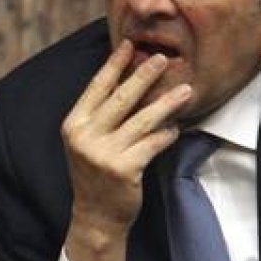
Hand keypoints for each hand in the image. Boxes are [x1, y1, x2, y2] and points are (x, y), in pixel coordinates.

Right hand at [61, 41, 191, 260]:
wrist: (96, 217)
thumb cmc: (97, 175)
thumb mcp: (89, 142)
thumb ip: (103, 115)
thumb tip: (131, 78)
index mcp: (73, 124)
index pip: (96, 86)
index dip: (114, 64)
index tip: (130, 44)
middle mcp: (84, 136)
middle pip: (121, 97)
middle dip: (144, 75)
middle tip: (163, 58)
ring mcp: (103, 154)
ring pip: (143, 119)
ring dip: (167, 102)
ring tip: (186, 90)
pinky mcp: (124, 169)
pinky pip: (153, 143)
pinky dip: (168, 134)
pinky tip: (176, 128)